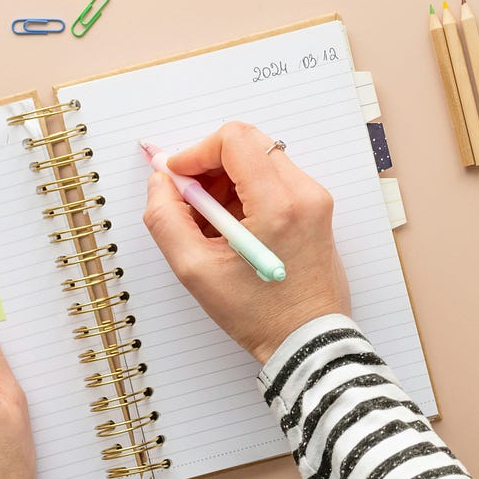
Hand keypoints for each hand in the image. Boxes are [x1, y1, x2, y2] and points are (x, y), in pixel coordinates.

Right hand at [142, 121, 349, 363]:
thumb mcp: (195, 270)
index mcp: (278, 204)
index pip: (235, 139)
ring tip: (211, 225)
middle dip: (210, 165)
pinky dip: (247, 192)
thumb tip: (161, 181)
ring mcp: (315, 199)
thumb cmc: (257, 314)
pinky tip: (233, 228)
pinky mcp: (317, 209)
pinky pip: (275, 179)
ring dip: (227, 180)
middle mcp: (304, 193)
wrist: (307, 339)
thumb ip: (166, 218)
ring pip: (260, 160)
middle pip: (248, 145)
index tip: (177, 178)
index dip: (196, 152)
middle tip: (190, 201)